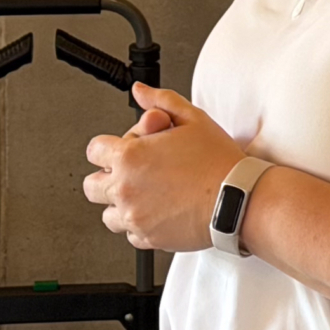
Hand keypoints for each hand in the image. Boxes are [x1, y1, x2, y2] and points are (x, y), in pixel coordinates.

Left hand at [82, 84, 246, 252]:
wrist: (237, 199)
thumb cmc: (217, 162)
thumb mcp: (192, 118)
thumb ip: (161, 100)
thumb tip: (140, 91)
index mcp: (130, 157)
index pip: (94, 151)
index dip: (109, 147)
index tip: (122, 150)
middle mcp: (125, 188)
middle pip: (92, 186)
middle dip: (108, 177)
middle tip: (133, 173)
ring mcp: (134, 216)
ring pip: (107, 214)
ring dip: (121, 204)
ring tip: (148, 194)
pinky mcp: (148, 238)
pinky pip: (130, 233)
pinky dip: (140, 224)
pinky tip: (160, 210)